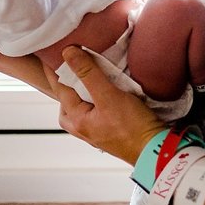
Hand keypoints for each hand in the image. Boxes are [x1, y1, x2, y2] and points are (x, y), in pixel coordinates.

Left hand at [44, 46, 166, 164]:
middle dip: (63, 86)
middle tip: (66, 69)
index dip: (55, 70)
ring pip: (80, 109)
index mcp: (77, 120)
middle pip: (65, 104)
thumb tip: (68, 53)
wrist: (155, 150)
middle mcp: (84, 128)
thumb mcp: (108, 95)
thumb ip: (88, 73)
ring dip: (80, 94)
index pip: (60, 88)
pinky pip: (94, 113)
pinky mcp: (110, 131)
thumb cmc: (133, 127)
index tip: (49, 55)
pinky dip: (94, 101)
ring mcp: (96, 132)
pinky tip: (104, 94)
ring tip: (86, 80)